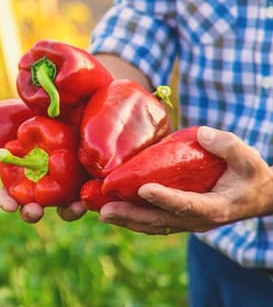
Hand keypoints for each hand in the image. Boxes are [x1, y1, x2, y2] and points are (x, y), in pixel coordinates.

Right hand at [0, 91, 87, 222]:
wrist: (75, 113)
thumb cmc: (36, 117)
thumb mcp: (16, 113)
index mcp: (20, 176)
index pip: (9, 194)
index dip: (6, 201)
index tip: (9, 205)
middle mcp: (41, 186)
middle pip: (32, 207)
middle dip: (31, 213)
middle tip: (33, 212)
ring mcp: (66, 189)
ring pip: (62, 209)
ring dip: (66, 213)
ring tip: (71, 209)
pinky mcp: (89, 185)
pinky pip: (87, 199)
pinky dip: (86, 203)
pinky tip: (86, 200)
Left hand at [99, 127, 272, 234]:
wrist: (257, 196)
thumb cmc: (251, 175)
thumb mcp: (248, 158)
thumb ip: (228, 146)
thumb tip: (201, 134)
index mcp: (215, 207)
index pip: (187, 205)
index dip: (166, 198)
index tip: (144, 189)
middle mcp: (198, 220)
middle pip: (161, 220)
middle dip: (131, 216)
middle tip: (105, 210)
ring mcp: (187, 222)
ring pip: (153, 225)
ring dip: (126, 220)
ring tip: (101, 212)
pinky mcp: (178, 217)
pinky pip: (153, 221)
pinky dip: (132, 218)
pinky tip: (111, 210)